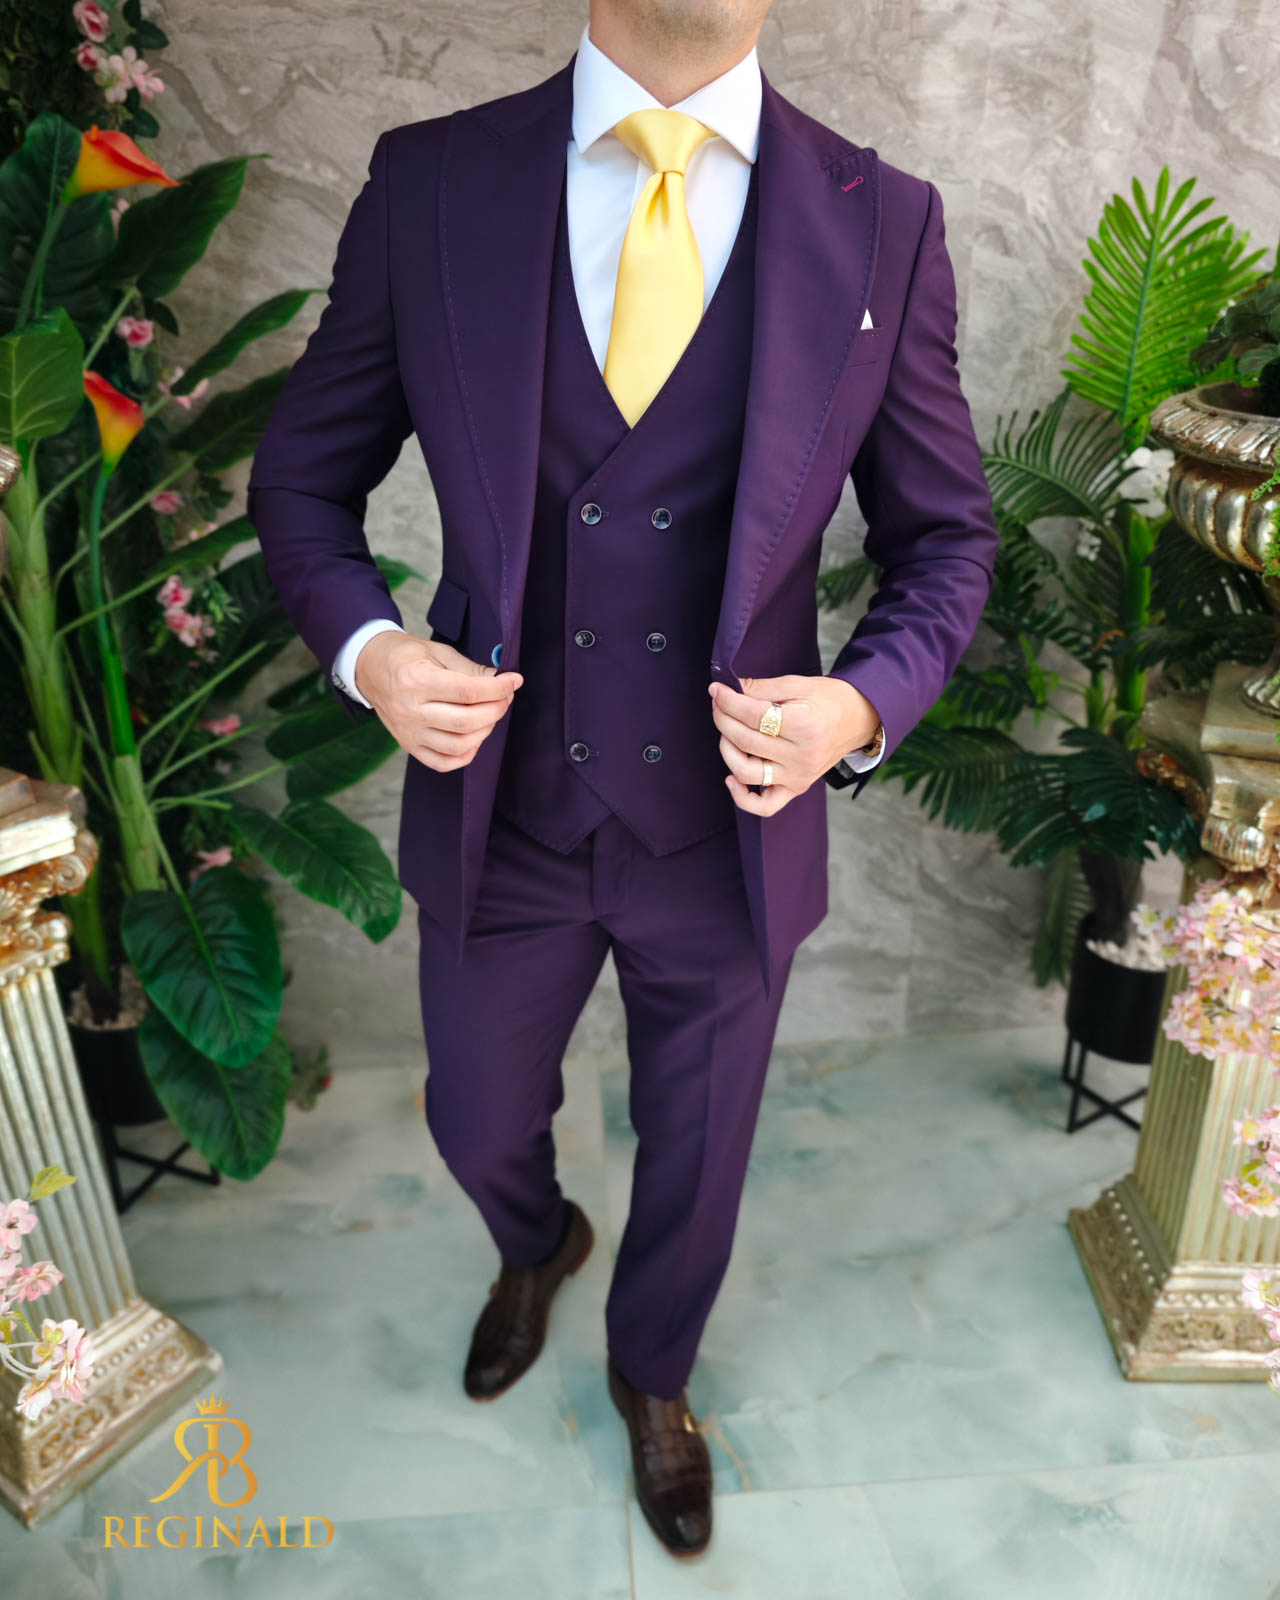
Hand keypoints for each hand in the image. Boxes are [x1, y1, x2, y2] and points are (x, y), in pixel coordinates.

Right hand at [355, 629, 522, 771]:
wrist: (369, 667)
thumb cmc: (405, 656)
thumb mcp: (437, 651)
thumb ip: (469, 668)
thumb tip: (499, 681)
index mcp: (416, 681)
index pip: (468, 691)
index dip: (498, 688)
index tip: (514, 681)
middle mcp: (410, 710)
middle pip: (466, 721)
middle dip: (496, 710)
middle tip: (504, 697)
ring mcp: (408, 732)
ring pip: (458, 745)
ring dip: (484, 731)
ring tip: (490, 714)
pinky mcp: (408, 745)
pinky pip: (442, 762)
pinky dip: (465, 755)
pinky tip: (474, 737)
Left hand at [707, 673, 879, 814]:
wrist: (859, 720)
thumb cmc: (829, 699)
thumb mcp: (798, 684)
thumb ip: (761, 688)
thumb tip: (727, 688)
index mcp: (805, 725)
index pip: (753, 715)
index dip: (728, 701)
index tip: (717, 690)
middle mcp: (802, 755)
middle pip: (746, 741)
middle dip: (723, 719)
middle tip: (718, 705)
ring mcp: (798, 776)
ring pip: (747, 772)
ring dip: (726, 750)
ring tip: (726, 733)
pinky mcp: (796, 788)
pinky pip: (764, 806)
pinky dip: (742, 797)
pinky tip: (731, 778)